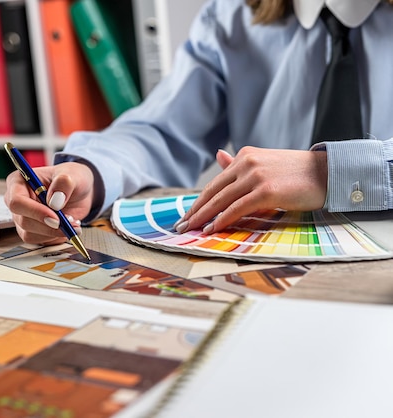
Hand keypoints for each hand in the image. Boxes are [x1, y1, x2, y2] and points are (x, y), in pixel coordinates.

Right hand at [4, 162, 94, 244]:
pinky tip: (67, 227)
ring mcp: (23, 217)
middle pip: (23, 221)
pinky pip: (39, 241)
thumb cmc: (71, 178)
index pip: (16, 201)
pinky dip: (56, 237)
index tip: (55, 217)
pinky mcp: (31, 230)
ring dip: (54, 232)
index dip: (35, 211)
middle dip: (48, 226)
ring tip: (72, 222)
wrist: (79, 192)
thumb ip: (64, 182)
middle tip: (69, 222)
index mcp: (19, 182)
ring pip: (30, 234)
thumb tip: (54, 201)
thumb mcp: (72, 174)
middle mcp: (17, 201)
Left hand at [175, 147, 327, 233]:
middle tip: (180, 226)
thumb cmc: (297, 173)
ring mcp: (256, 176)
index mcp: (245, 156)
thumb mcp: (265, 164)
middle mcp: (247, 163)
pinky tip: (212, 228)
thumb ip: (239, 165)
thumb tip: (219, 155)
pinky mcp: (266, 191)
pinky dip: (223, 219)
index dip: (199, 202)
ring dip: (203, 218)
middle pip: (213, 192)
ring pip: (221, 200)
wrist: (327, 173)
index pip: (215, 184)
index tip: (186, 216)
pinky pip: (237, 208)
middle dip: (195, 212)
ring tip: (191, 230)